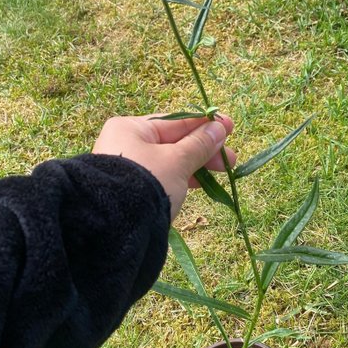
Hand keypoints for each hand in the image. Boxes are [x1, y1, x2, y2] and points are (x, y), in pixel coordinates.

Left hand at [93, 115, 235, 219]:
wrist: (116, 227)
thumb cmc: (147, 183)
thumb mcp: (177, 161)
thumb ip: (199, 145)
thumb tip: (218, 128)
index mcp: (131, 129)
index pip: (174, 121)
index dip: (204, 124)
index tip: (229, 126)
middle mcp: (126, 144)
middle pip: (173, 141)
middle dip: (205, 148)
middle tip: (232, 157)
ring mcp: (128, 168)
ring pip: (171, 161)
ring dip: (197, 164)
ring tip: (224, 170)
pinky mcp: (133, 190)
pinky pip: (164, 177)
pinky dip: (183, 178)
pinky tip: (202, 182)